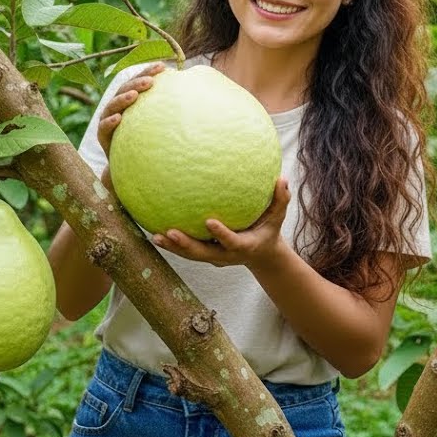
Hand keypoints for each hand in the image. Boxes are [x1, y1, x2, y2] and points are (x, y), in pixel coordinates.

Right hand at [96, 62, 164, 189]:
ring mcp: (108, 122)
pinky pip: (103, 129)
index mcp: (131, 101)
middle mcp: (117, 109)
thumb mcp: (162, 125)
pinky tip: (118, 118)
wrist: (133, 169)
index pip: (138, 82)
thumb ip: (172, 111)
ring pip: (112, 106)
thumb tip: (202, 95)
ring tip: (135, 95)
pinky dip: (109, 122)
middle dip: (137, 82)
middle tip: (151, 81)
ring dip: (123, 99)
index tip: (163, 67)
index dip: (148, 72)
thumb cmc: (152, 143)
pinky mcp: (103, 138)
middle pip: (124, 90)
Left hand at [152, 178, 291, 268]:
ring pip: (190, 255)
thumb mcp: (278, 218)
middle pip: (203, 253)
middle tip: (171, 232)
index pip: (231, 242)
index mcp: (243, 246)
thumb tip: (282, 179)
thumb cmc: (268, 231)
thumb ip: (280, 200)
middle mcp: (225, 256)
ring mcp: (213, 257)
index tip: (209, 221)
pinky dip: (172, 244)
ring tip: (155, 236)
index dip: (220, 234)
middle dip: (186, 245)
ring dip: (173, 247)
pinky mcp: (205, 255)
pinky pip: (186, 251)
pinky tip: (154, 232)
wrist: (261, 256)